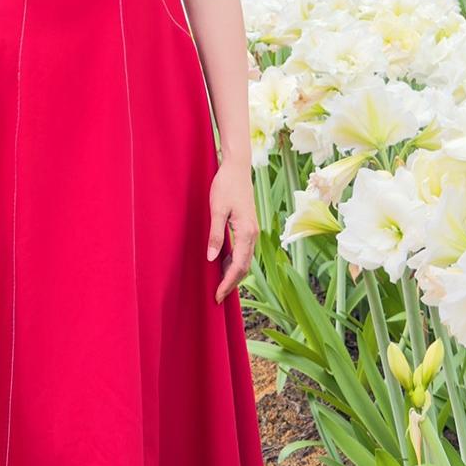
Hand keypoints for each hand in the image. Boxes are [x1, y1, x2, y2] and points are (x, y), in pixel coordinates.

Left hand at [207, 157, 257, 302]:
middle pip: (244, 267)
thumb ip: (215, 235)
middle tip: (216, 297)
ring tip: (219, 286)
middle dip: (231, 283)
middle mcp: (253, 234)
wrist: (237, 168)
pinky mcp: (248, 227)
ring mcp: (252, 231)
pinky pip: (243, 251)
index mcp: (247, 232)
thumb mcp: (216, 210)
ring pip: (245, 260)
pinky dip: (234, 262)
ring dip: (233, 274)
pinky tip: (223, 265)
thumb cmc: (225, 186)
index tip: (217, 296)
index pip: (238, 266)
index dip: (227, 283)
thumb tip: (212, 259)